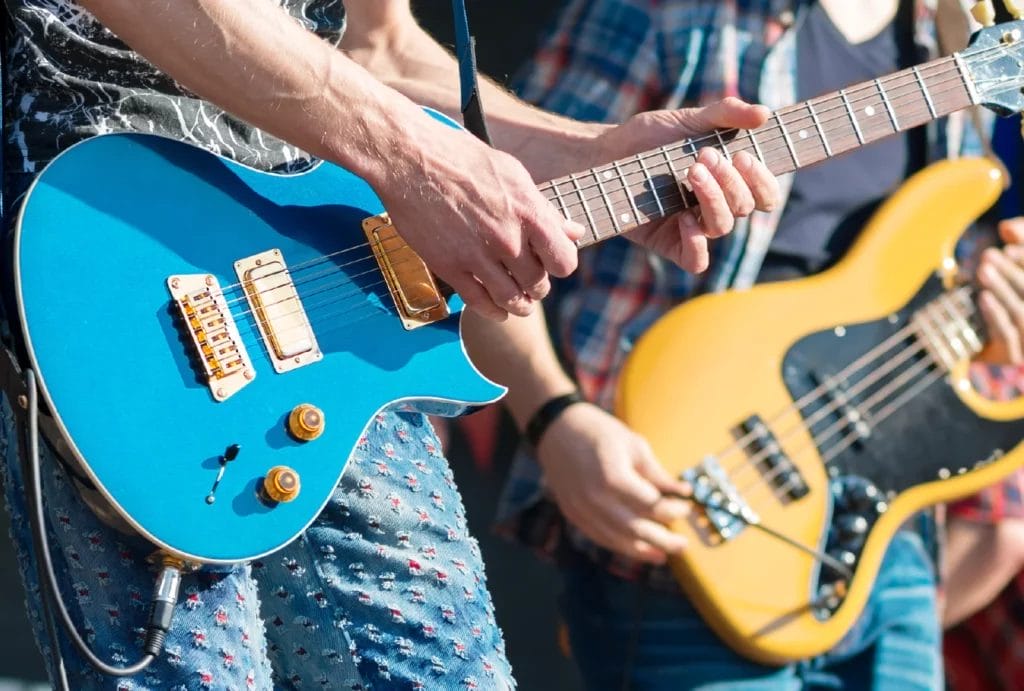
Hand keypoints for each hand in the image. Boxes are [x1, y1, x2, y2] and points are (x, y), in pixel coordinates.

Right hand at [381, 117, 584, 320]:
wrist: (411, 159)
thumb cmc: (462, 158)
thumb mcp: (513, 175)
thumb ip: (544, 209)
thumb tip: (574, 232)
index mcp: (528, 212)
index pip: (563, 262)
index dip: (560, 265)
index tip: (551, 263)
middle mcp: (506, 238)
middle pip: (538, 284)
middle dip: (537, 286)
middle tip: (531, 281)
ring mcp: (477, 255)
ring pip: (511, 300)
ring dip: (520, 305)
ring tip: (520, 302)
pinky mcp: (449, 266)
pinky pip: (479, 303)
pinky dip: (492, 311)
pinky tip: (497, 309)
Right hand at [536, 401, 690, 563]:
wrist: (557, 430)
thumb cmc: (599, 431)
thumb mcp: (634, 444)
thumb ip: (656, 473)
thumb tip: (682, 492)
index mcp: (613, 476)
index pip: (650, 504)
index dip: (672, 510)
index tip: (686, 507)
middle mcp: (595, 497)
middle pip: (635, 529)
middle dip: (663, 540)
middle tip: (683, 545)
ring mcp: (581, 508)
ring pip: (617, 539)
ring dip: (642, 550)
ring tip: (662, 555)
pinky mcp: (572, 513)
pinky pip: (599, 536)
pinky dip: (620, 545)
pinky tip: (636, 549)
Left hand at [590, 97, 778, 271]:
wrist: (605, 153)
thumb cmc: (648, 137)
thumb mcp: (687, 120)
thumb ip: (725, 114)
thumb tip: (764, 114)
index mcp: (728, 181)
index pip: (764, 194)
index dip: (763, 181)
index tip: (744, 156)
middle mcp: (715, 205)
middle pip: (744, 207)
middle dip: (731, 181)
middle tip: (704, 156)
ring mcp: (692, 226)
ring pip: (722, 227)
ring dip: (713, 199)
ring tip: (690, 172)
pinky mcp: (668, 243)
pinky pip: (695, 261)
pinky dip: (696, 243)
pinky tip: (684, 218)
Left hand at [978, 217, 1023, 362]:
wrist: (989, 350)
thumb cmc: (1003, 302)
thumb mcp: (1011, 269)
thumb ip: (1018, 242)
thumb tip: (1006, 228)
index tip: (1008, 243)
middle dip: (1011, 271)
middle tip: (989, 254)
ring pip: (1021, 311)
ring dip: (1001, 289)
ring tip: (983, 269)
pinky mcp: (1016, 356)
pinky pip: (1007, 333)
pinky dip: (995, 313)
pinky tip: (983, 297)